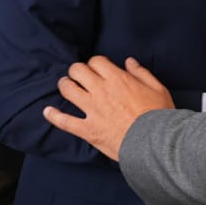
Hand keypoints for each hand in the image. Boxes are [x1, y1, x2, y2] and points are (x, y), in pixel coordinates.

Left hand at [45, 56, 173, 161]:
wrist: (154, 143)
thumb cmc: (158, 115)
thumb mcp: (157, 88)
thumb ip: (141, 72)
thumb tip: (129, 61)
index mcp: (118, 79)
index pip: (96, 61)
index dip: (94, 63)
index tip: (97, 69)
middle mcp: (101, 91)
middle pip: (78, 71)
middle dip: (76, 71)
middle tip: (79, 76)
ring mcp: (92, 110)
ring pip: (68, 90)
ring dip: (65, 85)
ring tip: (66, 86)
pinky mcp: (88, 129)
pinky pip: (65, 121)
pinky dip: (54, 116)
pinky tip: (47, 111)